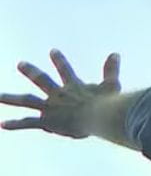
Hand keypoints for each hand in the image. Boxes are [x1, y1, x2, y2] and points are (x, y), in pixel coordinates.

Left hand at [0, 50, 120, 138]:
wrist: (97, 115)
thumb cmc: (106, 102)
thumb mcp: (111, 85)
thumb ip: (111, 69)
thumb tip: (115, 53)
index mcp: (73, 87)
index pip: (65, 70)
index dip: (58, 61)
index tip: (51, 51)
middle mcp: (58, 94)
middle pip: (41, 80)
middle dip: (30, 71)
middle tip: (20, 64)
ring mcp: (50, 107)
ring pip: (26, 100)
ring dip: (10, 98)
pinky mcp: (46, 120)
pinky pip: (27, 122)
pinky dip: (15, 124)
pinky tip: (1, 124)